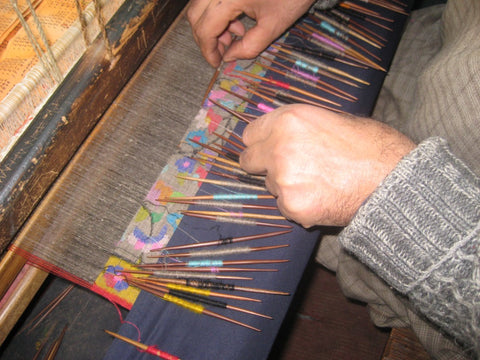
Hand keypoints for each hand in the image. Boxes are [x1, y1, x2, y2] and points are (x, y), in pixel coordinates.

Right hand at [187, 0, 314, 66]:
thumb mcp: (272, 25)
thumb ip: (248, 46)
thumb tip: (230, 57)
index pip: (205, 29)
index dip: (208, 50)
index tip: (216, 63)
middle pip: (195, 16)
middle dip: (206, 38)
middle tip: (222, 52)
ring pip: (200, 6)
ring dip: (211, 25)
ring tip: (234, 36)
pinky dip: (217, 12)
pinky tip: (236, 21)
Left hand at [239, 105, 415, 227]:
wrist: (393, 179)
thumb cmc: (371, 145)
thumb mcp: (332, 119)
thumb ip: (297, 127)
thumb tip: (278, 135)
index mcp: (288, 120)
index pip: (250, 134)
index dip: (260, 142)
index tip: (265, 148)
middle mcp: (278, 148)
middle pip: (249, 161)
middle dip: (263, 165)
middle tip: (285, 169)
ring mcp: (283, 180)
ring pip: (270, 185)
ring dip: (286, 186)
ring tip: (319, 182)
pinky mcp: (293, 207)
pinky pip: (285, 207)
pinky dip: (299, 205)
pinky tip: (323, 198)